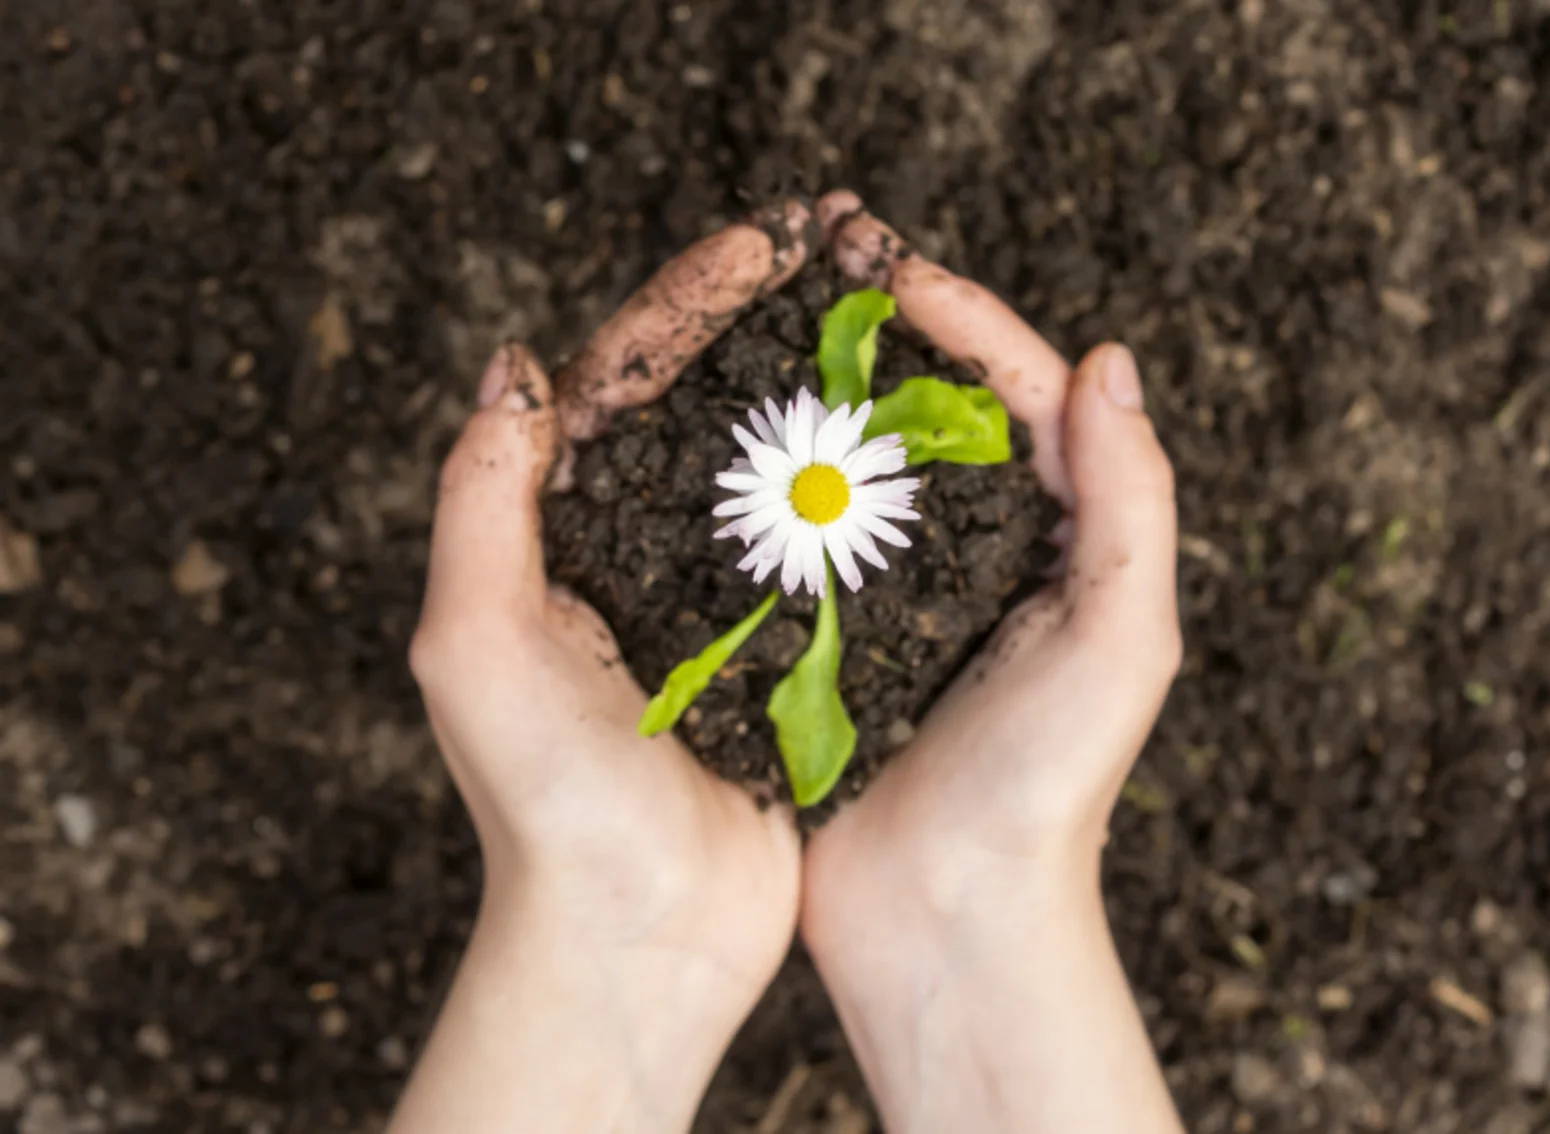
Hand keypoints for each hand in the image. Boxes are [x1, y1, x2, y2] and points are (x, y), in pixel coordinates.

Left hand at [391, 205, 811, 1133]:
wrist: (633, 935)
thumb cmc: (540, 802)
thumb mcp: (475, 644)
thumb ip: (479, 505)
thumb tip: (514, 369)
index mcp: (560, 535)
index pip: (619, 381)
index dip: (684, 300)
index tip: (757, 241)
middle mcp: (639, 551)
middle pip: (707, 401)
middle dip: (768, 315)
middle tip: (842, 244)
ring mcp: (717, 598)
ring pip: (775, 460)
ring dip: (824, 382)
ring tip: (890, 314)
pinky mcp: (786, 649)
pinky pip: (826, 545)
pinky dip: (864, 484)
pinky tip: (917, 436)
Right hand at [801, 193, 1185, 1132]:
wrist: (948, 926)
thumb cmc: (1048, 793)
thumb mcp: (1121, 640)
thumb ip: (1130, 502)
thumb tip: (1110, 362)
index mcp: (1058, 549)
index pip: (1023, 400)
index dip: (969, 321)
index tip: (899, 269)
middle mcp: (979, 563)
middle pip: (935, 417)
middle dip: (885, 336)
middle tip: (820, 269)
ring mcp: (897, 602)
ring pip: (859, 469)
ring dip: (821, 398)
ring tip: (763, 335)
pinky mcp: (825, 645)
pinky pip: (799, 544)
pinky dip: (772, 488)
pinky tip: (722, 447)